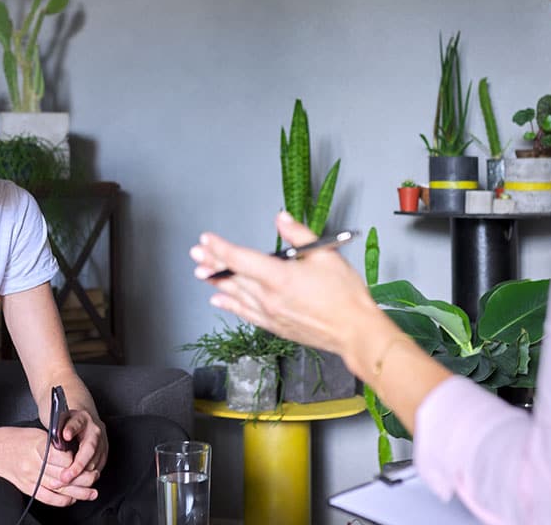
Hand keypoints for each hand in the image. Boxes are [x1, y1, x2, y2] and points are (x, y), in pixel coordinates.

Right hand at [0, 421, 102, 506]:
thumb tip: (72, 451)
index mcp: (38, 446)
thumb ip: (54, 443)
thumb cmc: (14, 438)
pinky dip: (61, 500)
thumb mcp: (36, 433)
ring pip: (58, 488)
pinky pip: (46, 497)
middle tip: (95, 476)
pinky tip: (72, 499)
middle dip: (82, 478)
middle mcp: (34, 464)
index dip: (76, 460)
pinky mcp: (26, 487)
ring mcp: (30, 477)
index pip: (62, 457)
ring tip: (91, 492)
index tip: (86, 460)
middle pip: (63, 474)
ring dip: (77, 491)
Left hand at [55, 408, 108, 487]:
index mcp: (82, 418)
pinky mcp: (104, 454)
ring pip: (94, 462)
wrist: (84, 423)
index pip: (77, 423)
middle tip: (65, 476)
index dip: (71, 429)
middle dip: (78, 465)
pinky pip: (98, 469)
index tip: (65, 435)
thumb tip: (54, 440)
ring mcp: (102, 442)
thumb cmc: (68, 424)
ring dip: (81, 475)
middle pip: (90, 448)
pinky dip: (86, 477)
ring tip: (65, 482)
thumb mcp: (59, 420)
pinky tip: (75, 481)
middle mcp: (95, 430)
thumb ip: (56, 428)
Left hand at [190, 211, 384, 359]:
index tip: (207, 239)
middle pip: (233, 277)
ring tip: (201, 272)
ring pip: (236, 295)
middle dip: (212, 262)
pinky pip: (245, 314)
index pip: (240, 259)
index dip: (220, 247)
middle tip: (196, 253)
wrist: (355, 332)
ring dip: (216, 282)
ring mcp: (271, 314)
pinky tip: (219, 300)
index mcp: (280, 277)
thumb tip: (281, 219)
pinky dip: (230, 305)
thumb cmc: (345, 295)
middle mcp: (270, 297)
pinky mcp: (275, 326)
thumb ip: (298, 235)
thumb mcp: (325, 255)